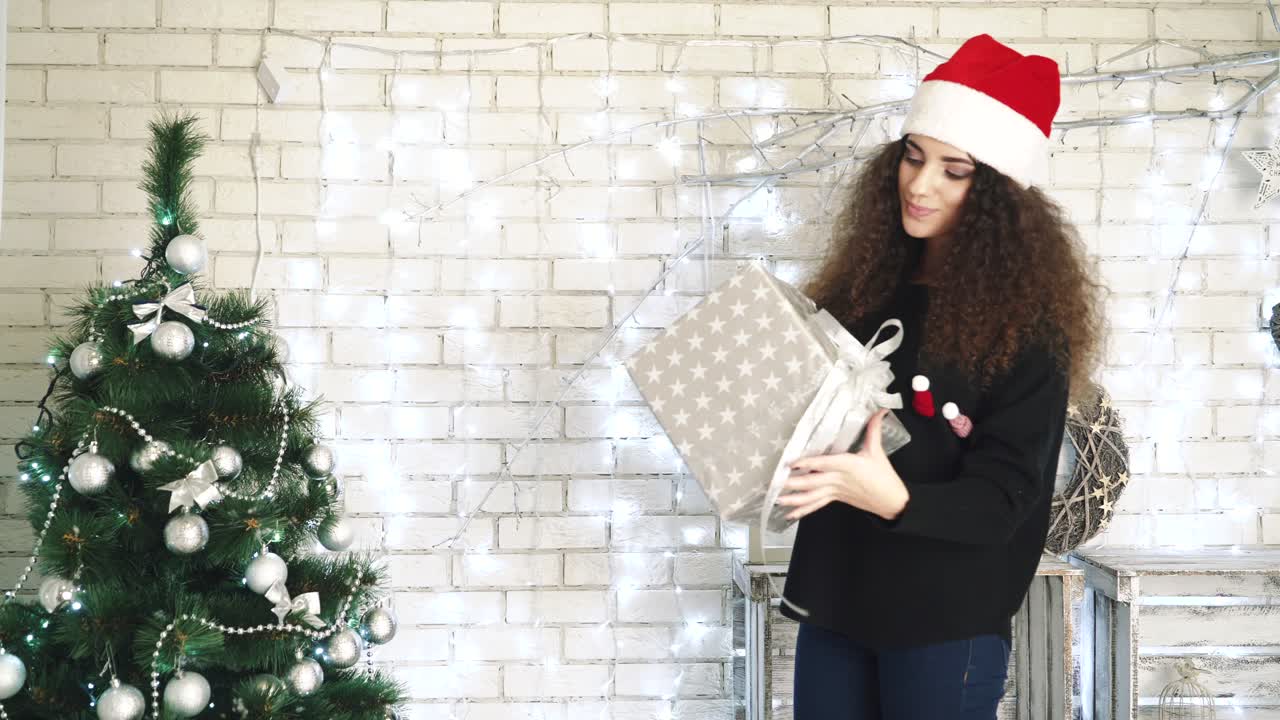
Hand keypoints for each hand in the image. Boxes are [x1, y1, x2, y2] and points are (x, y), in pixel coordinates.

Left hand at [776, 408, 909, 520]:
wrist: (891, 501)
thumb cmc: (884, 476)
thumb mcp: (877, 451)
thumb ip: (873, 429)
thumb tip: (879, 410)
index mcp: (848, 465)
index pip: (825, 463)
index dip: (809, 463)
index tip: (793, 463)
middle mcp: (839, 479)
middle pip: (814, 482)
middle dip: (794, 483)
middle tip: (776, 483)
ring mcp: (836, 491)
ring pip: (813, 496)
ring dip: (794, 498)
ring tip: (777, 499)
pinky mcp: (836, 498)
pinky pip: (817, 504)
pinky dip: (803, 510)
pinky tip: (790, 514)